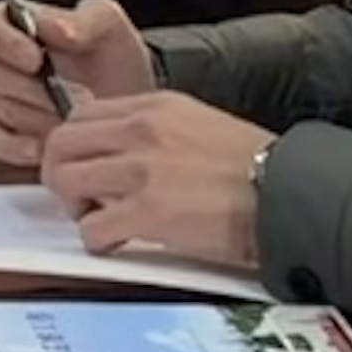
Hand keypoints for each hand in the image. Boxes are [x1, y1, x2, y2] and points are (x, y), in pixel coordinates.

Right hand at [0, 0, 148, 165]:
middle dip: (33, 87)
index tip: (34, 59)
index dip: (1, 40)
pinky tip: (44, 147)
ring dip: (34, 116)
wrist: (129, 109)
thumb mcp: (110, 28)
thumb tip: (52, 27)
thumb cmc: (115, 62)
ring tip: (73, 121)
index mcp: (15, 23)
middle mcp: (0, 59)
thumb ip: (83, 19)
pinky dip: (17, 145)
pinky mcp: (2, 135)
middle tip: (77, 97)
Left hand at [42, 88, 278, 275]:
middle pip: (60, 143)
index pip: (80, 115)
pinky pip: (92, 229)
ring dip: (74, 207)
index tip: (82, 167)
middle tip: (80, 198)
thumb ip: (157, 130)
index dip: (73, 146)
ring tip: (99, 220)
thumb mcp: (201, 125)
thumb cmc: (258, 167)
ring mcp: (141, 170)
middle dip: (60, 174)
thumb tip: (120, 148)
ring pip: (65, 180)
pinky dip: (97, 242)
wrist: (291, 195)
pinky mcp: (148, 213)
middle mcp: (140, 130)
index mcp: (154, 106)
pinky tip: (118, 244)